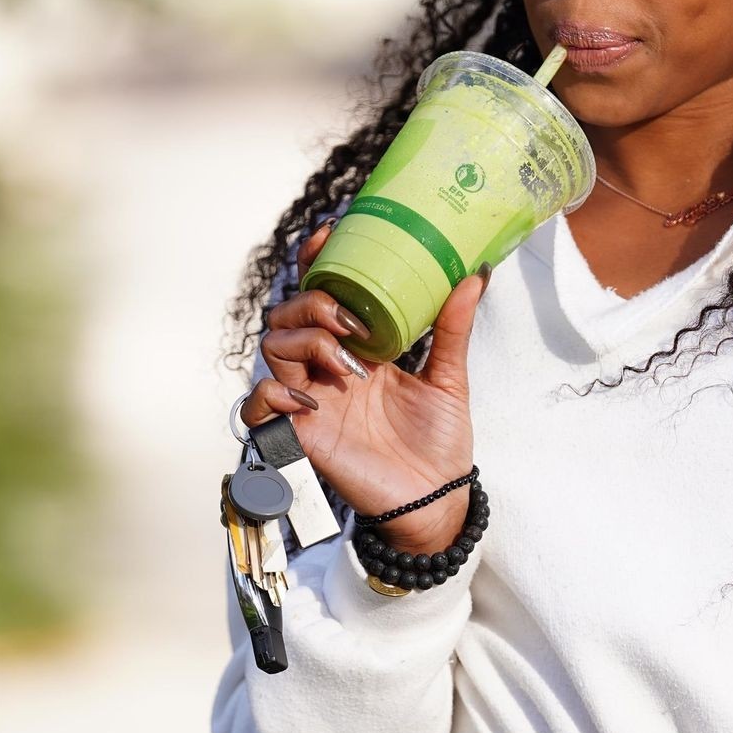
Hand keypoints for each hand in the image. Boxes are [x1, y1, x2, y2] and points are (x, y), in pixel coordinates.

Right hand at [239, 221, 489, 552]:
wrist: (437, 498)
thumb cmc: (441, 442)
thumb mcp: (449, 378)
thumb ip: (452, 329)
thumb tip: (474, 275)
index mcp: (358, 348)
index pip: (323, 293)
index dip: (316, 261)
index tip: (329, 233)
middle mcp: (327, 367)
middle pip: (288, 312)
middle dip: (313, 304)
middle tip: (351, 323)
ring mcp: (310, 398)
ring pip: (272, 346)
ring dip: (305, 342)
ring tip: (348, 366)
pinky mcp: (300, 434)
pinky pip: (258, 404)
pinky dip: (272, 392)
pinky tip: (309, 399)